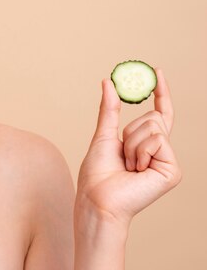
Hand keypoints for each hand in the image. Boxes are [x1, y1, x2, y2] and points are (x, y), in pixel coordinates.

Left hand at [77, 68, 181, 225]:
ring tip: (128, 166)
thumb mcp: (103, 135)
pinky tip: (136, 170)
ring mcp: (167, 161)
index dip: (160, 92)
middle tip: (122, 155)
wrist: (97, 198)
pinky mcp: (172, 171)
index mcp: (145, 144)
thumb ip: (109, 110)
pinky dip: (140, 151)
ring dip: (132, 144)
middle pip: (152, 117)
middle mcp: (160, 151)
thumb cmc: (97, 174)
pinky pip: (157, 140)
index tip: (156, 71)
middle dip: (130, 131)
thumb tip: (108, 82)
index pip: (159, 113)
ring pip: (154, 127)